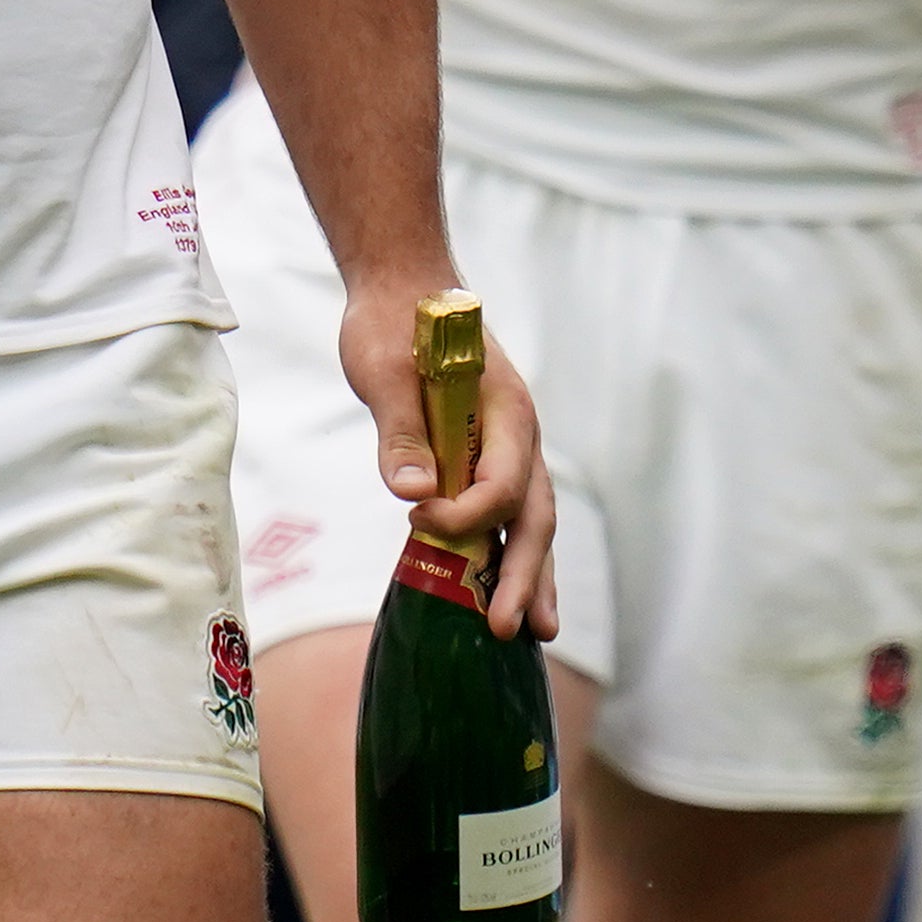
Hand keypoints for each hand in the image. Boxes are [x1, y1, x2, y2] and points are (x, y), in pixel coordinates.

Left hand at [339, 274, 557, 641]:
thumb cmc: (395, 323)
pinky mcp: (487, 457)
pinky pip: (505, 513)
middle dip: (524, 574)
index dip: (467, 513)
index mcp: (506, 410)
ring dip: (530, 575)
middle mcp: (519, 435)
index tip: (417, 518)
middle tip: (514, 629)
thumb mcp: (386, 370)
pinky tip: (499, 592)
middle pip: (532, 515)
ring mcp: (509, 448)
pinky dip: (507, 553)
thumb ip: (401, 431)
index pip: (502, 482)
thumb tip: (413, 496)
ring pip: (530, 521)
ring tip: (534, 632)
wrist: (404, 288)